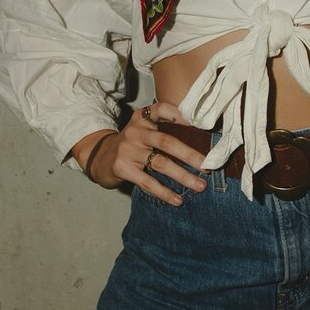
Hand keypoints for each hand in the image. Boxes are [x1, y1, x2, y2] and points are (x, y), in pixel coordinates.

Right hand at [72, 102, 207, 205]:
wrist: (101, 157)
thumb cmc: (133, 143)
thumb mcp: (144, 129)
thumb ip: (165, 128)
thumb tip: (202, 140)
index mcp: (143, 117)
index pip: (162, 109)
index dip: (181, 115)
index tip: (202, 124)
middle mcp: (136, 130)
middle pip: (167, 141)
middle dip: (190, 155)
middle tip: (208, 166)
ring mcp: (128, 149)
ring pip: (160, 163)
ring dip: (183, 176)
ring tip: (200, 186)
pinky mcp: (122, 168)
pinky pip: (148, 182)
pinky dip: (164, 192)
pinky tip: (178, 200)